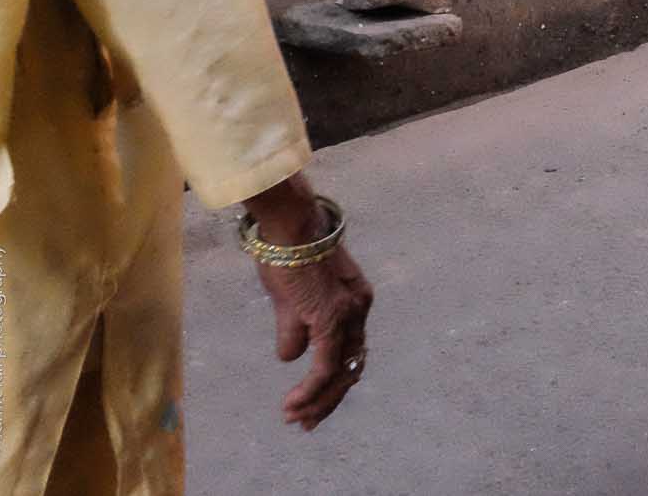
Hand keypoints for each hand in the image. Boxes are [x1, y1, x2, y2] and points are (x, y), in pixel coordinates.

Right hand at [259, 245, 374, 429]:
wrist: (290, 226)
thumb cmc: (288, 255)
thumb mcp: (290, 299)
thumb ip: (295, 327)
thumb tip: (289, 357)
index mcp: (355, 302)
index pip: (352, 352)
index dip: (334, 381)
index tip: (312, 403)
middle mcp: (359, 310)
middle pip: (352, 367)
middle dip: (328, 399)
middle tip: (305, 422)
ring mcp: (348, 314)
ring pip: (341, 372)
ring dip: (317, 400)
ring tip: (294, 417)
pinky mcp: (331, 318)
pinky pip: (325, 366)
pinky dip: (311, 390)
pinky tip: (294, 404)